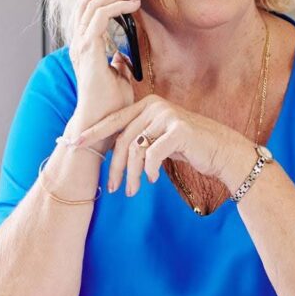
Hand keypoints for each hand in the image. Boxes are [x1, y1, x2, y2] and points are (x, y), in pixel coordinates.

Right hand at [66, 0, 143, 146]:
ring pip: (92, 5)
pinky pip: (99, 17)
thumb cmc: (110, 105)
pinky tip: (133, 6)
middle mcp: (79, 42)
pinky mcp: (88, 50)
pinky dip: (116, 6)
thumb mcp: (119, 78)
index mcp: (84, 46)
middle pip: (86, 1)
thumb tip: (121, 55)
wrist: (102, 123)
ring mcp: (81, 45)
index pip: (88, 10)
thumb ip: (117, 63)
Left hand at [74, 95, 252, 195]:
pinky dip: (150, 171)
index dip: (93, 132)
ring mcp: (167, 116)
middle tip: (111, 188)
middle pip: (123, 139)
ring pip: (136, 149)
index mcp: (148, 104)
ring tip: (132, 190)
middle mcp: (155, 106)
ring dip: (131, 175)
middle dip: (114, 167)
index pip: (114, 120)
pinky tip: (154, 180)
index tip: (72, 143)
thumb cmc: (190, 146)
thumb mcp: (160, 138)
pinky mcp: (179, 130)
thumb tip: (112, 149)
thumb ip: (140, 136)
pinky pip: (153, 154)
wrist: (221, 151)